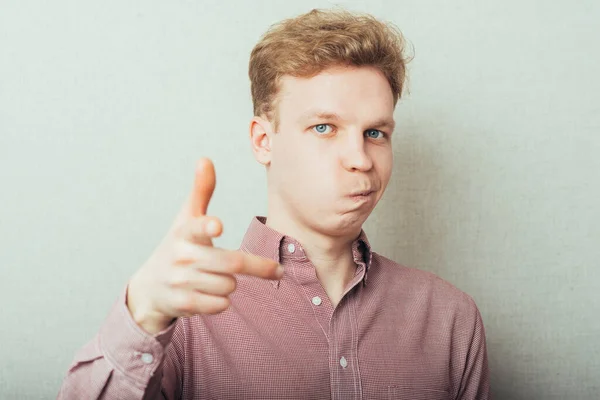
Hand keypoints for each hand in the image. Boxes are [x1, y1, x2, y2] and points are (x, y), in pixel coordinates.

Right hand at [126, 158, 282, 334]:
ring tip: (219, 279)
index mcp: (185, 232)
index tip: (218, 225)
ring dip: (232, 284)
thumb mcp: (186, 219)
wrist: (150, 288)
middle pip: (232, 264)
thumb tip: (205, 159)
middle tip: (277, 271)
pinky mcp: (182, 304)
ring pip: (229, 286)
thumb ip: (200, 192)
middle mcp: (181, 256)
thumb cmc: (178, 246)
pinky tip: (212, 295)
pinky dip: (223, 301)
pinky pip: (220, 305)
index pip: (197, 227)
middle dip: (259, 268)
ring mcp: (180, 281)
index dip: (208, 226)